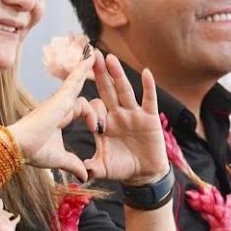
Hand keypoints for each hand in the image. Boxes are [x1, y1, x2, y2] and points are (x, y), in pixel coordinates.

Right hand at [8, 57, 97, 178]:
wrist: (17, 147)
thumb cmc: (32, 151)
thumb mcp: (59, 159)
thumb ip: (73, 164)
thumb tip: (84, 176)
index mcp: (60, 117)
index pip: (80, 108)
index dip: (91, 115)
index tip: (98, 129)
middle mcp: (59, 105)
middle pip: (79, 92)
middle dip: (87, 81)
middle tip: (95, 69)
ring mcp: (59, 100)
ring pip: (78, 85)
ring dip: (87, 77)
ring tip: (93, 61)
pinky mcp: (60, 99)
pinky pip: (74, 80)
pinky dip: (82, 69)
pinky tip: (89, 57)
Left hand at [82, 53, 167, 184]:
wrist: (144, 174)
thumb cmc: (122, 168)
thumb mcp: (103, 168)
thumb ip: (91, 167)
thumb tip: (80, 172)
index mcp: (104, 124)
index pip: (93, 108)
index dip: (89, 110)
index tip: (88, 119)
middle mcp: (117, 115)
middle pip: (107, 90)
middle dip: (99, 74)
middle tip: (92, 56)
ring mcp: (133, 114)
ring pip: (124, 91)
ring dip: (118, 75)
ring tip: (110, 59)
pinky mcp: (150, 118)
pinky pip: (149, 100)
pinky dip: (148, 87)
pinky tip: (146, 72)